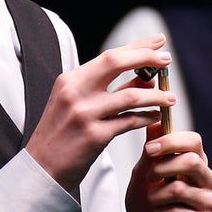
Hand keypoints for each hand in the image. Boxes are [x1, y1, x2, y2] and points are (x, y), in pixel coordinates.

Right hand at [26, 35, 173, 191]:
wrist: (41, 169)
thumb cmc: (61, 135)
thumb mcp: (75, 104)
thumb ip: (107, 89)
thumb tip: (144, 78)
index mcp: (70, 80)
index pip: (109, 55)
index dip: (137, 47)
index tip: (158, 42)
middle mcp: (75, 92)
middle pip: (116, 62)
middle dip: (147, 58)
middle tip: (167, 61)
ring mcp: (84, 114)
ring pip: (131, 95)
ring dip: (156, 96)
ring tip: (171, 98)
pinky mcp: (94, 136)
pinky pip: (130, 122)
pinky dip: (147, 118)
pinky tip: (156, 117)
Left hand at [123, 120, 211, 211]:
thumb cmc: (144, 201)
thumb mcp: (142, 172)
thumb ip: (152, 150)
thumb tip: (156, 121)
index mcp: (194, 162)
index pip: (194, 141)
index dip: (171, 142)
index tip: (149, 150)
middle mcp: (206, 179)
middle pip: (192, 161)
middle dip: (162, 168)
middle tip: (148, 178)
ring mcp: (208, 202)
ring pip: (181, 189)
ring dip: (156, 196)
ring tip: (152, 202)